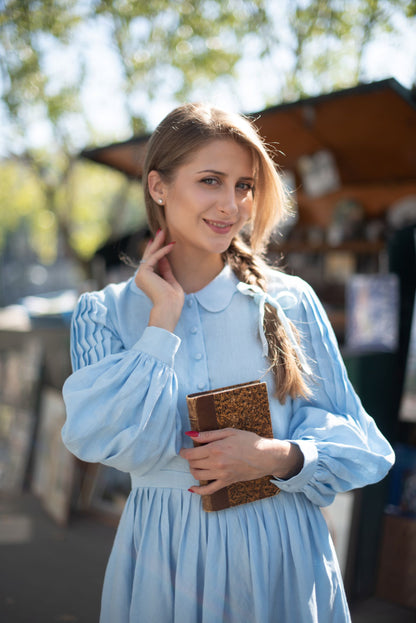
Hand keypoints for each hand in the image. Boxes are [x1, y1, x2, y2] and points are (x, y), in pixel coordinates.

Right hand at [135, 230, 184, 331]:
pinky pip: (154, 258)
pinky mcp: (143, 272)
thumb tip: (165, 258)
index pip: (152, 262)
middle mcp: (141, 277)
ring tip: (164, 232)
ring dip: (158, 242)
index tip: (163, 241)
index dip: (158, 251)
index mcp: (146, 280)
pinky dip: (163, 251)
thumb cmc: (172, 300)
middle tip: (161, 231)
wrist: (169, 308)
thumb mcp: (171, 282)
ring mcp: (140, 274)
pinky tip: (171, 245)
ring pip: (150, 254)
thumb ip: (166, 270)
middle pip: (149, 256)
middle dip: (156, 243)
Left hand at [180, 428, 303, 495]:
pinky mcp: (226, 482)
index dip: (184, 452)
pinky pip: (209, 490)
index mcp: (215, 449)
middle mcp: (216, 463)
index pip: (191, 454)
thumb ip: (208, 434)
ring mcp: (221, 474)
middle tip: (193, 454)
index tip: (184, 450)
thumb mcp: (229, 432)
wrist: (266, 456)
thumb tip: (190, 435)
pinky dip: (198, 491)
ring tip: (197, 464)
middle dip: (189, 460)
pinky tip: (192, 488)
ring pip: (198, 476)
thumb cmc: (249, 441)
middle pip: (193, 464)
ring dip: (193, 470)